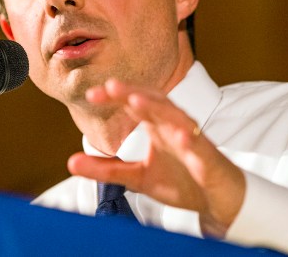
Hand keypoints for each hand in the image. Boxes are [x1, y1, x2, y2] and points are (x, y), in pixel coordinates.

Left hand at [67, 78, 245, 237]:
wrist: (217, 201)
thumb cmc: (181, 181)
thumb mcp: (137, 177)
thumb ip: (106, 169)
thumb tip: (70, 162)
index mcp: (157, 127)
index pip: (135, 104)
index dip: (115, 97)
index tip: (92, 94)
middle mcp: (175, 127)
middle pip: (154, 102)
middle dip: (133, 93)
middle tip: (110, 86)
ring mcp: (194, 141)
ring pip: (177, 118)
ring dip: (159, 108)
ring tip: (137, 101)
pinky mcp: (209, 159)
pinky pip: (201, 147)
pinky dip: (191, 140)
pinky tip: (181, 137)